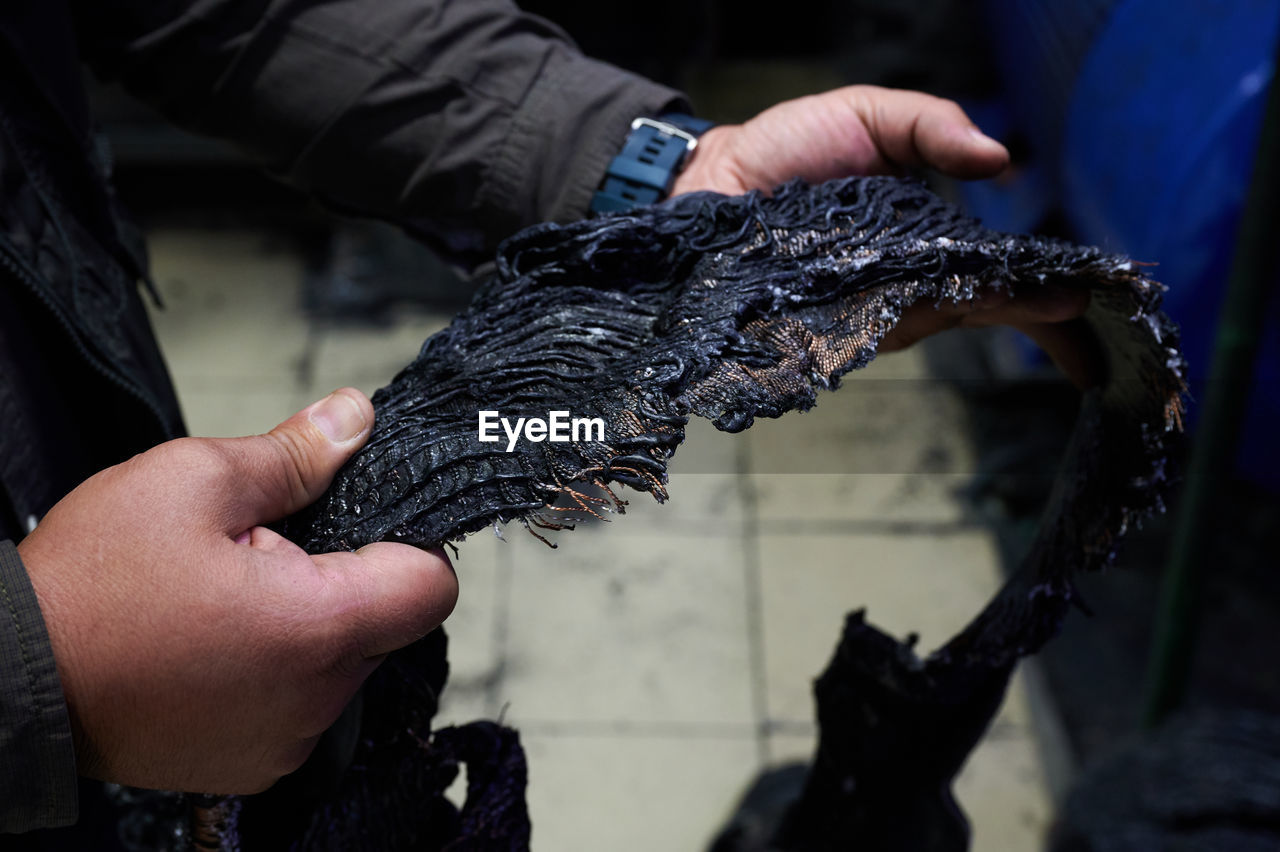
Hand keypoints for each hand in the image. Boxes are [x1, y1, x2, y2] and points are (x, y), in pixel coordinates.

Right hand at [19, 389, 456, 793]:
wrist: (11, 682)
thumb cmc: (88, 587)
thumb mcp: (191, 481)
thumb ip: (295, 454)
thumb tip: (357, 418)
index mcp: (318, 629)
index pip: (431, 587)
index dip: (409, 540)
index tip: (361, 518)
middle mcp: (316, 700)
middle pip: (387, 622)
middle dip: (342, 576)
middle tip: (260, 551)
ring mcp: (285, 741)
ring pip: (342, 661)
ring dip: (306, 623)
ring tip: (224, 599)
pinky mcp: (253, 762)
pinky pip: (300, 702)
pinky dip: (275, 668)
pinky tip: (213, 643)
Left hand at [672, 85, 1094, 384]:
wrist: (710, 182)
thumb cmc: (786, 150)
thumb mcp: (870, 117)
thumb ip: (933, 128)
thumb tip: (1000, 159)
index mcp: (927, 242)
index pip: (999, 277)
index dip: (1048, 298)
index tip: (1095, 302)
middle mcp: (905, 285)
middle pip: (986, 308)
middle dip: (1043, 321)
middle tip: (1088, 325)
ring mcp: (870, 309)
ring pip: (945, 318)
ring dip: (999, 314)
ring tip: (1054, 308)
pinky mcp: (830, 322)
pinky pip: (884, 324)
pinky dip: (924, 316)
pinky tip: (968, 307)